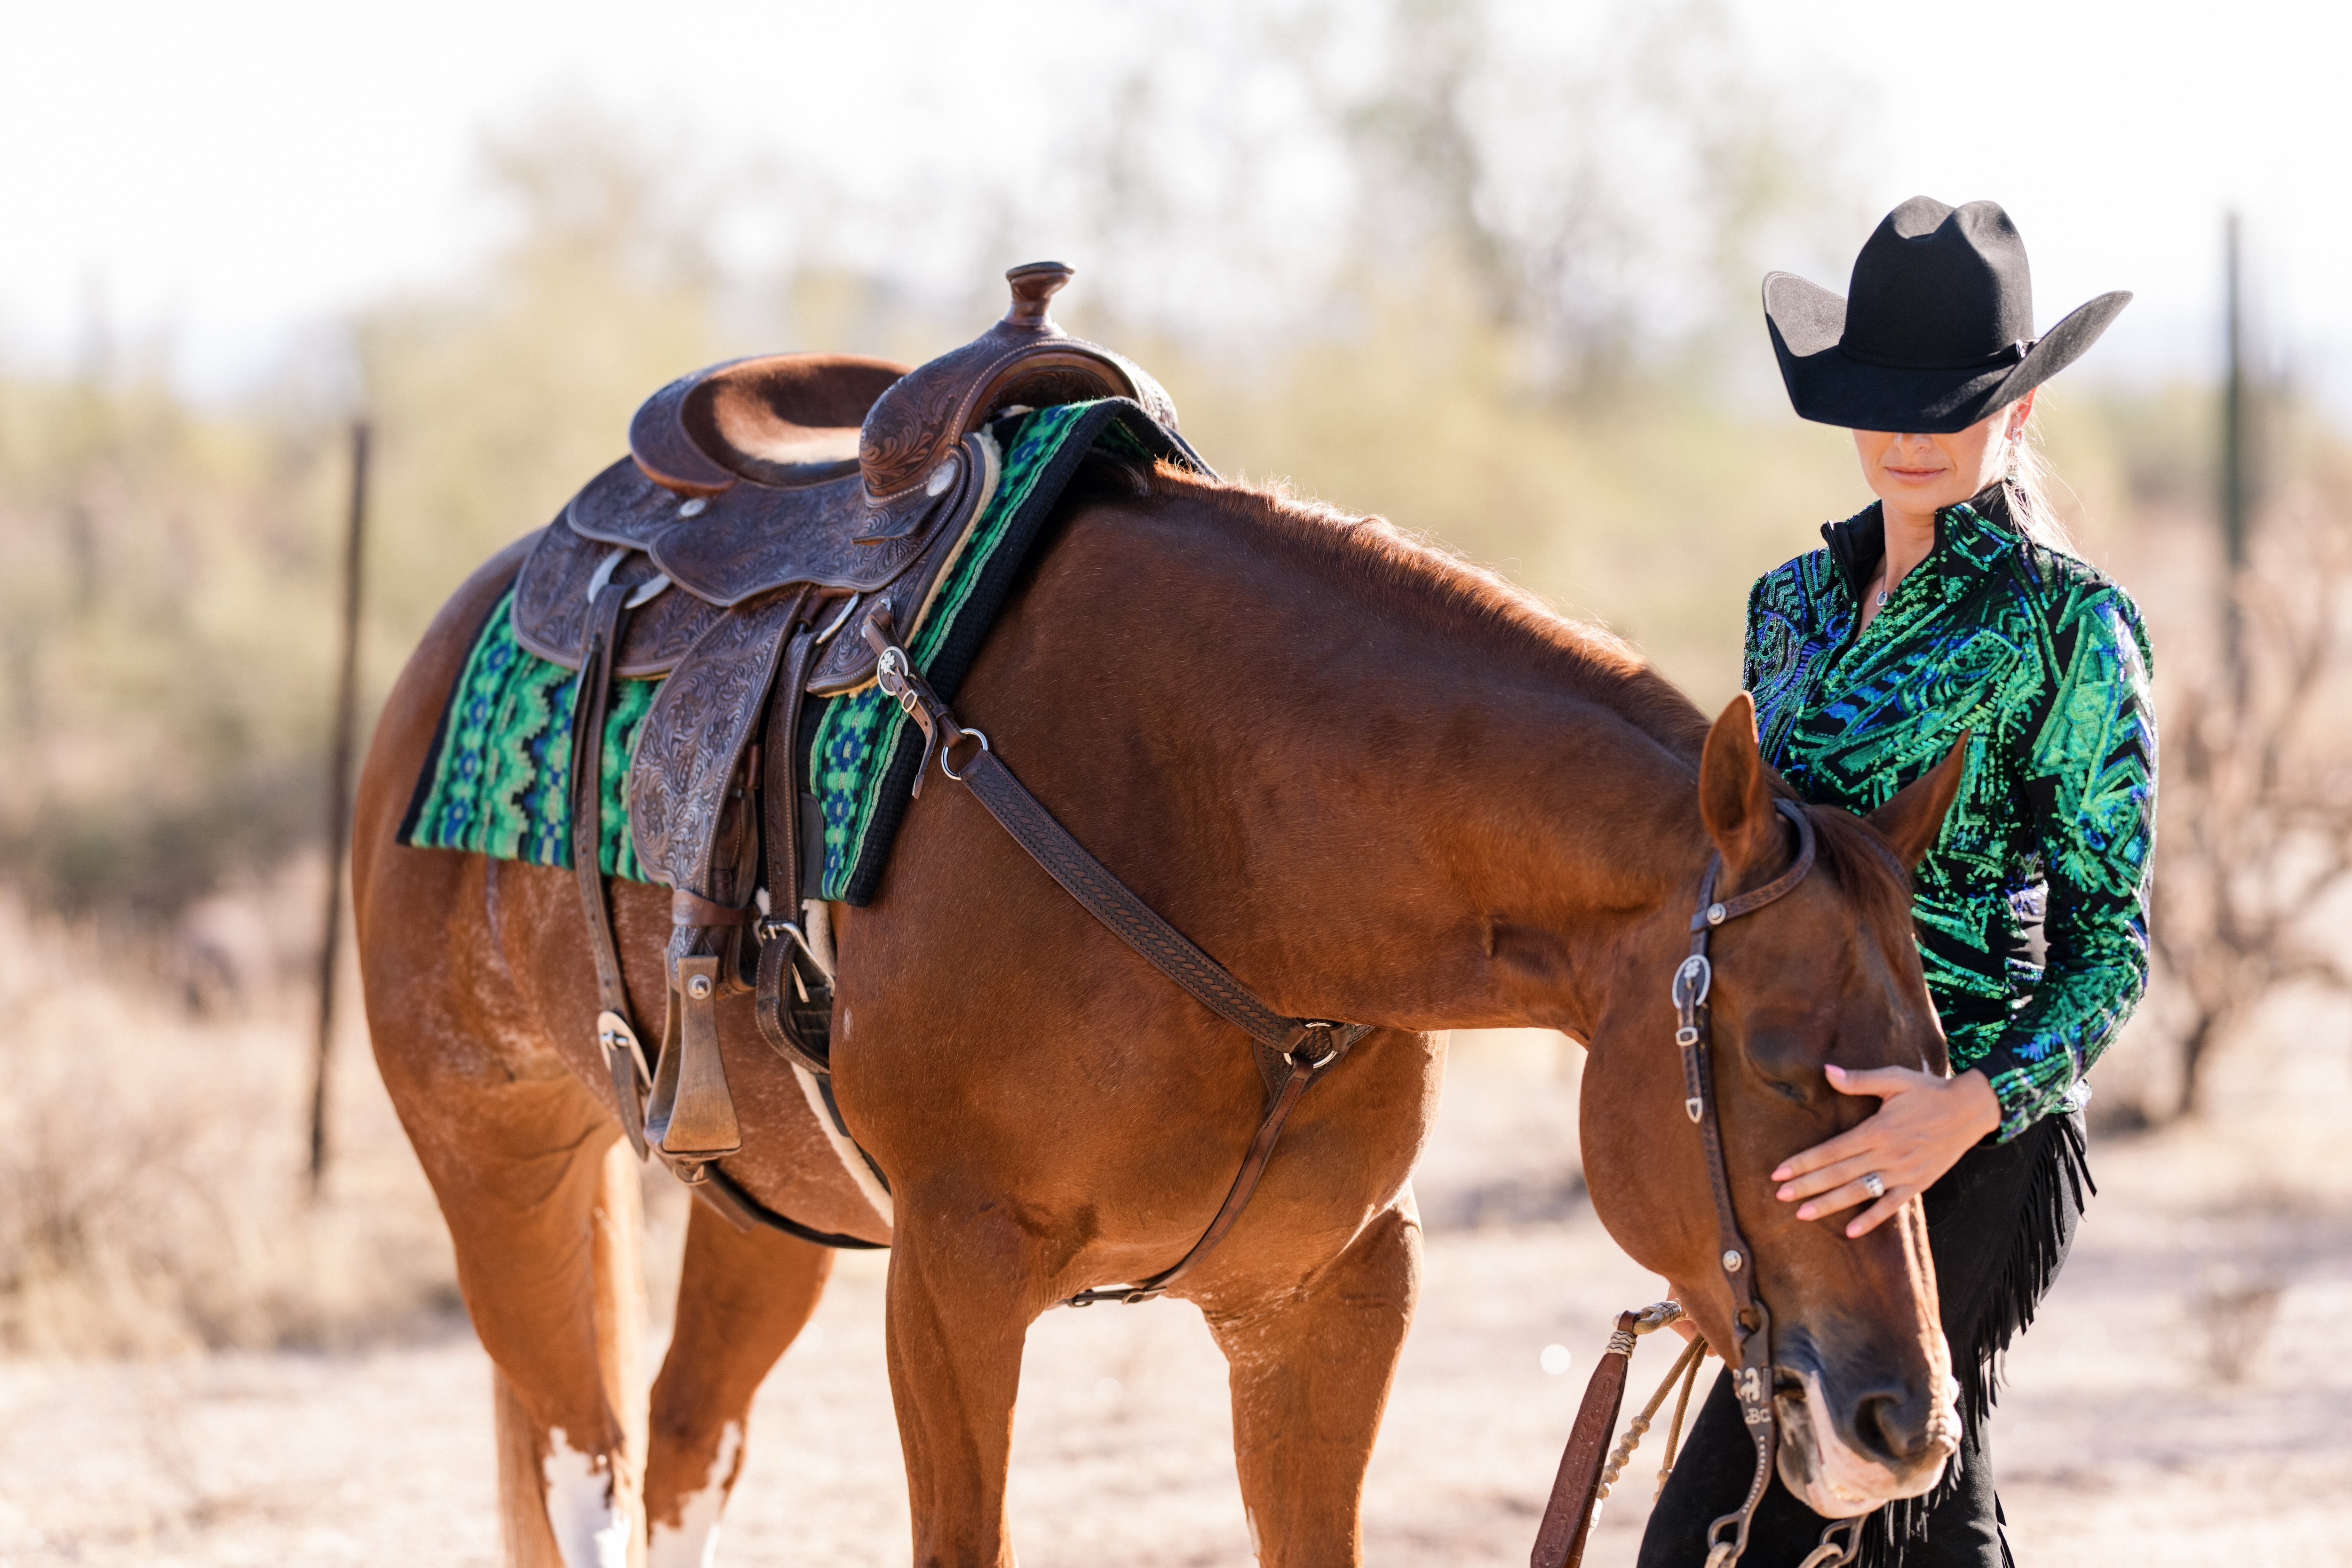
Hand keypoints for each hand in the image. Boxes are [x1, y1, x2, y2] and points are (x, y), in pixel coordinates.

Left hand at [1771, 1065, 1999, 1237]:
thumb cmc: (1928, 1091)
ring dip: (1829, 1205)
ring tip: (1802, 1214)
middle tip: (1779, 1196)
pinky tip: (1851, 1231)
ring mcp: (1903, 1172)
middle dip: (1807, 1186)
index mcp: (1877, 1130)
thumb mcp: (1894, 1079)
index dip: (1804, 1162)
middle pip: (1839, 1174)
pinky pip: (1891, 1206)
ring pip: (1859, 1192)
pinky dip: (1872, 1219)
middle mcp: (1887, 1154)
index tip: (1778, 1172)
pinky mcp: (1918, 1183)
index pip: (1831, 1150)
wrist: (1970, 1110)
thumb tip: (1826, 1071)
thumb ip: (1859, 1080)